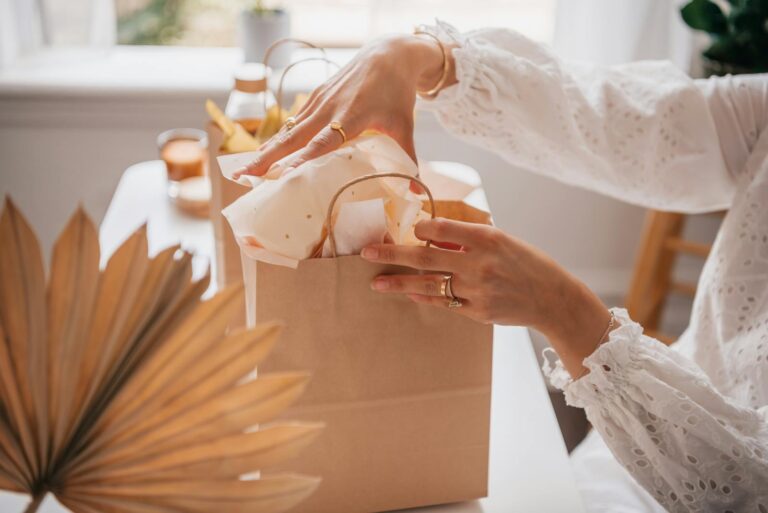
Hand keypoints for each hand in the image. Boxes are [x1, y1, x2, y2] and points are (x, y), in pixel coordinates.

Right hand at [233, 34, 455, 178]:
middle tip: (244, 178)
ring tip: (244, 172)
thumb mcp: (405, 125)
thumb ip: (409, 158)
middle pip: (293, 138)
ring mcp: (319, 102)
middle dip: (268, 159)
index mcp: (352, 116)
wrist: (389, 54)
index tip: (282, 175)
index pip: (322, 142)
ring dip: (265, 151)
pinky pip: (292, 122)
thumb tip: (417, 190)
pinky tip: (264, 156)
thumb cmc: (398, 92)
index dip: (302, 159)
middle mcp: (329, 108)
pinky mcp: (315, 97)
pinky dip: (276, 140)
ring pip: (287, 131)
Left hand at [361, 217, 611, 377]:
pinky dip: (424, 297)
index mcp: (487, 238)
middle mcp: (479, 263)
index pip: (440, 227)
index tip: (410, 229)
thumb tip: (430, 237)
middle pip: (425, 257)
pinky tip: (409, 293)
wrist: (553, 299)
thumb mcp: (503, 241)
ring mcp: (477, 290)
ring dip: (399, 283)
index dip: (420, 228)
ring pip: (428, 285)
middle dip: (392, 254)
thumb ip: (467, 239)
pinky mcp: (477, 311)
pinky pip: (443, 304)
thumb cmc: (526, 263)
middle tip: (367, 253)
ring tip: (375, 283)